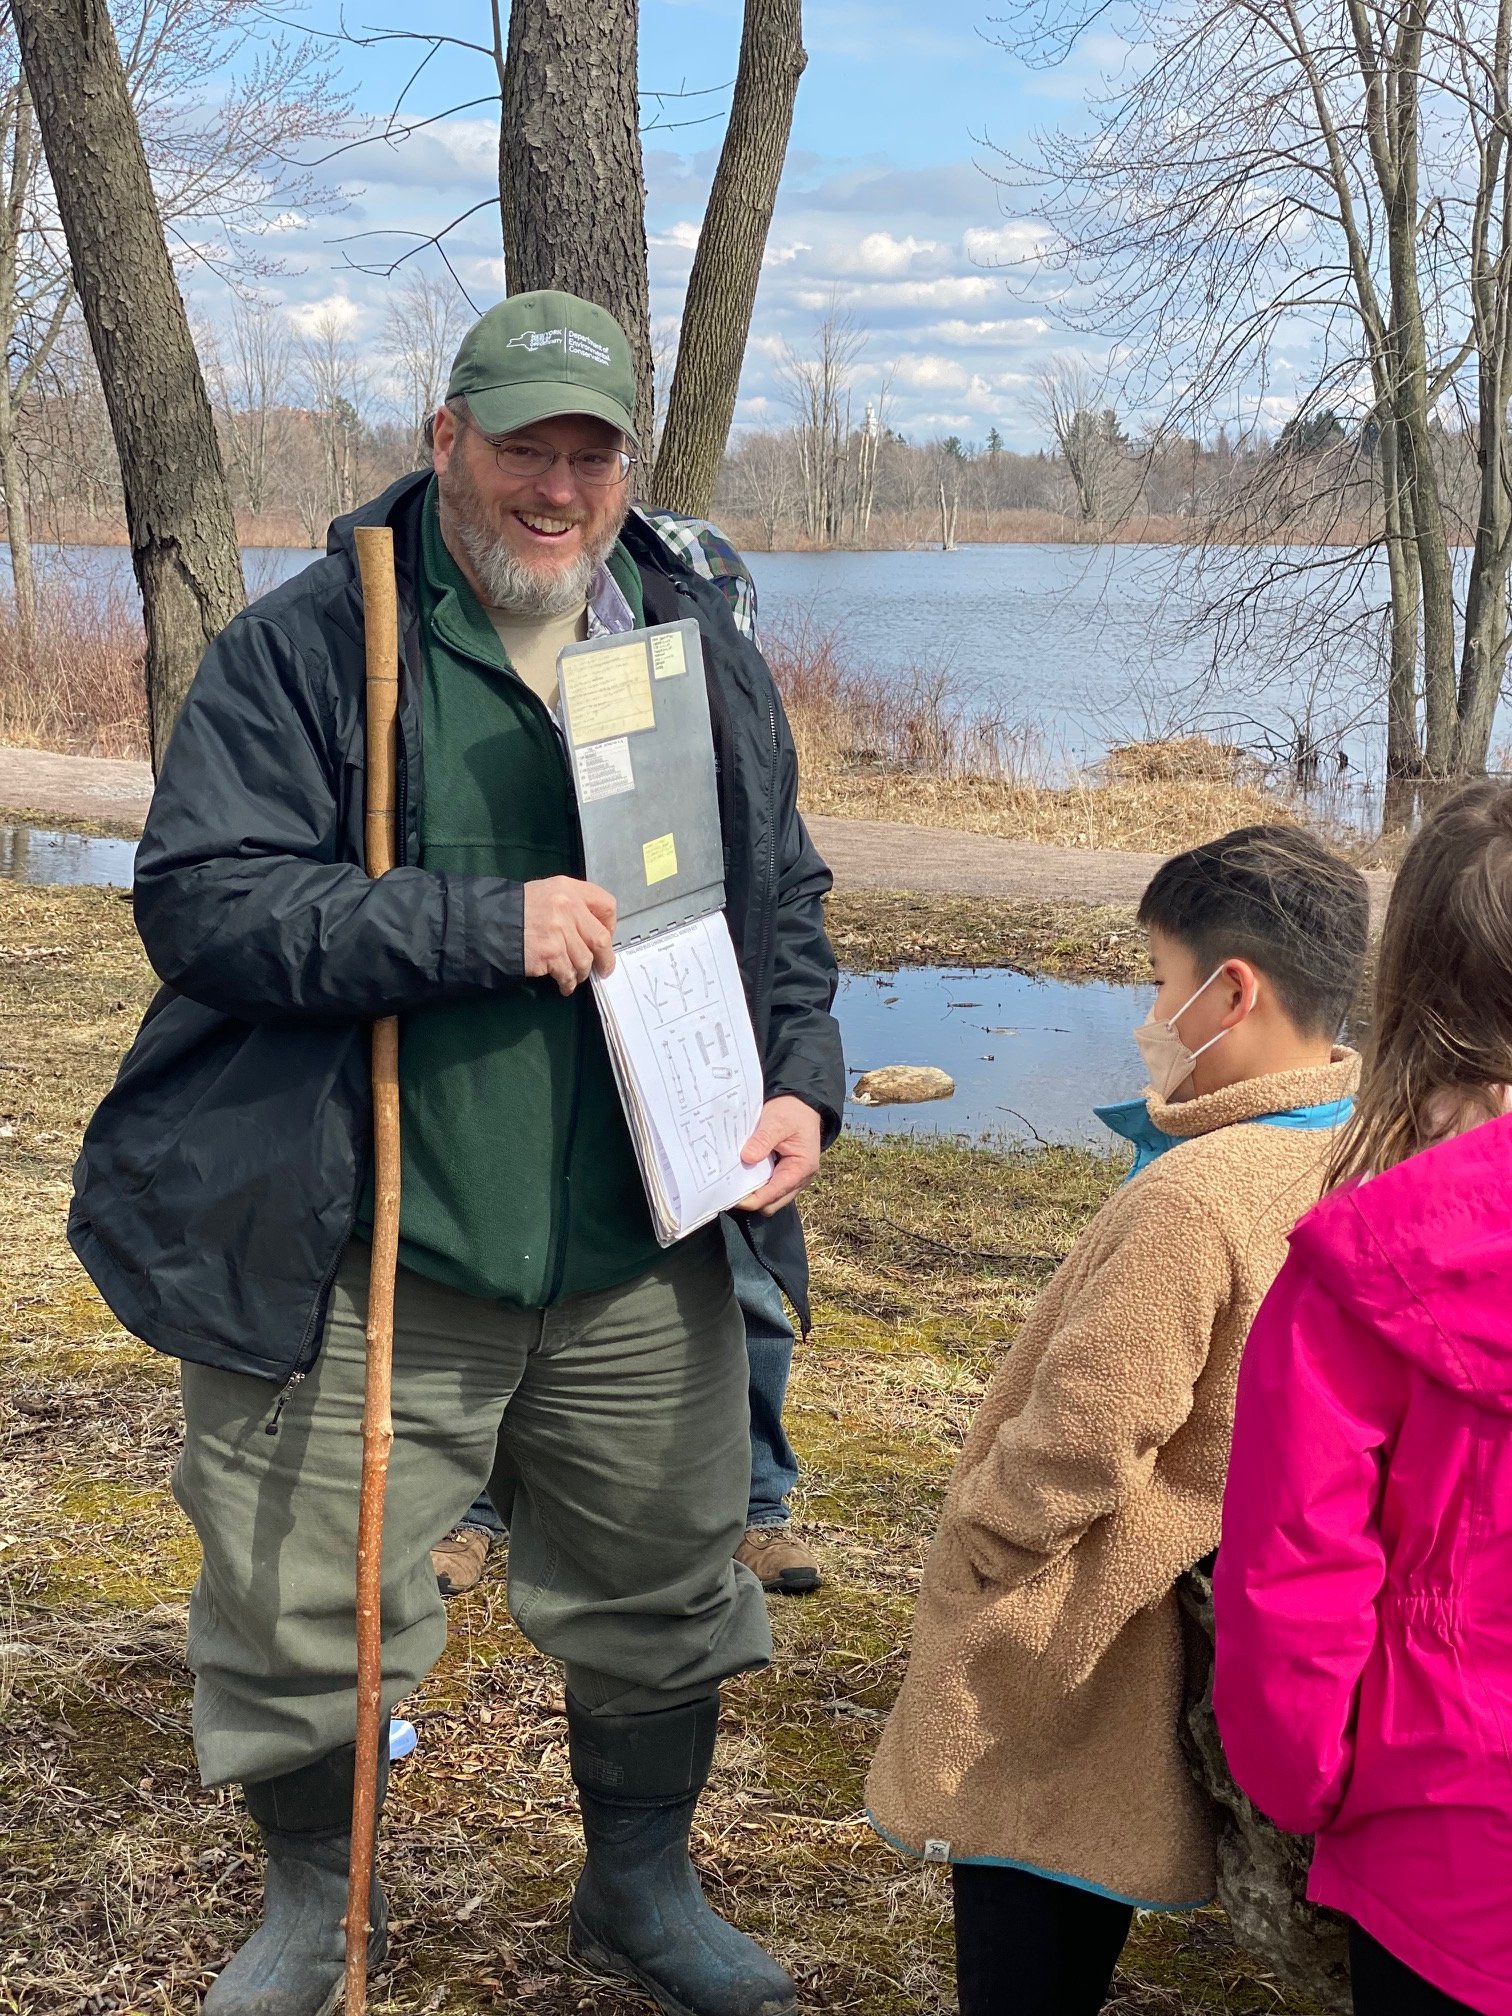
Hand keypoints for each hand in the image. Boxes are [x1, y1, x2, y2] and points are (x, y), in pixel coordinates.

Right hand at [523, 876, 616, 994]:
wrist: (487, 923)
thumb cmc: (517, 909)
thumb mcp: (547, 893)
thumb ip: (572, 905)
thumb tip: (594, 931)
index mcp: (569, 889)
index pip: (607, 905)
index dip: (610, 925)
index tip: (605, 937)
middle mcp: (568, 907)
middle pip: (601, 938)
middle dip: (605, 958)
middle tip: (603, 969)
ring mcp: (560, 931)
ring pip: (585, 960)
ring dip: (582, 973)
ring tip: (574, 976)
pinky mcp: (550, 953)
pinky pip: (568, 974)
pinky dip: (568, 983)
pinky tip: (564, 985)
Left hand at [733, 1094, 822, 1215]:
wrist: (802, 1103)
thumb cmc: (793, 1111)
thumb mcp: (777, 1121)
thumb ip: (763, 1140)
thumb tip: (747, 1157)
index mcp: (802, 1168)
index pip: (774, 1194)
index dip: (752, 1199)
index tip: (730, 1196)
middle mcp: (799, 1178)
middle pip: (771, 1203)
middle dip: (751, 1200)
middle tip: (729, 1189)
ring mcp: (791, 1178)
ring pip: (769, 1198)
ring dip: (753, 1193)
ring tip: (733, 1182)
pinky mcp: (783, 1173)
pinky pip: (768, 1187)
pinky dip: (755, 1184)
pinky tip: (742, 1174)